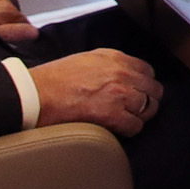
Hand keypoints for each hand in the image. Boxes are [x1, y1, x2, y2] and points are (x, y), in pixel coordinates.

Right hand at [31, 49, 159, 135]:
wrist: (36, 94)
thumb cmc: (54, 79)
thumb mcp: (87, 60)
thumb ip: (110, 65)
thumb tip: (123, 76)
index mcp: (115, 58)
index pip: (148, 71)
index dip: (145, 84)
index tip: (139, 92)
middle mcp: (121, 73)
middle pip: (153, 90)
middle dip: (147, 101)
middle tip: (137, 110)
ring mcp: (119, 94)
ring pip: (148, 109)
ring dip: (140, 116)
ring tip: (127, 120)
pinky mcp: (112, 115)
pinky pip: (135, 126)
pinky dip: (130, 130)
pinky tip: (118, 129)